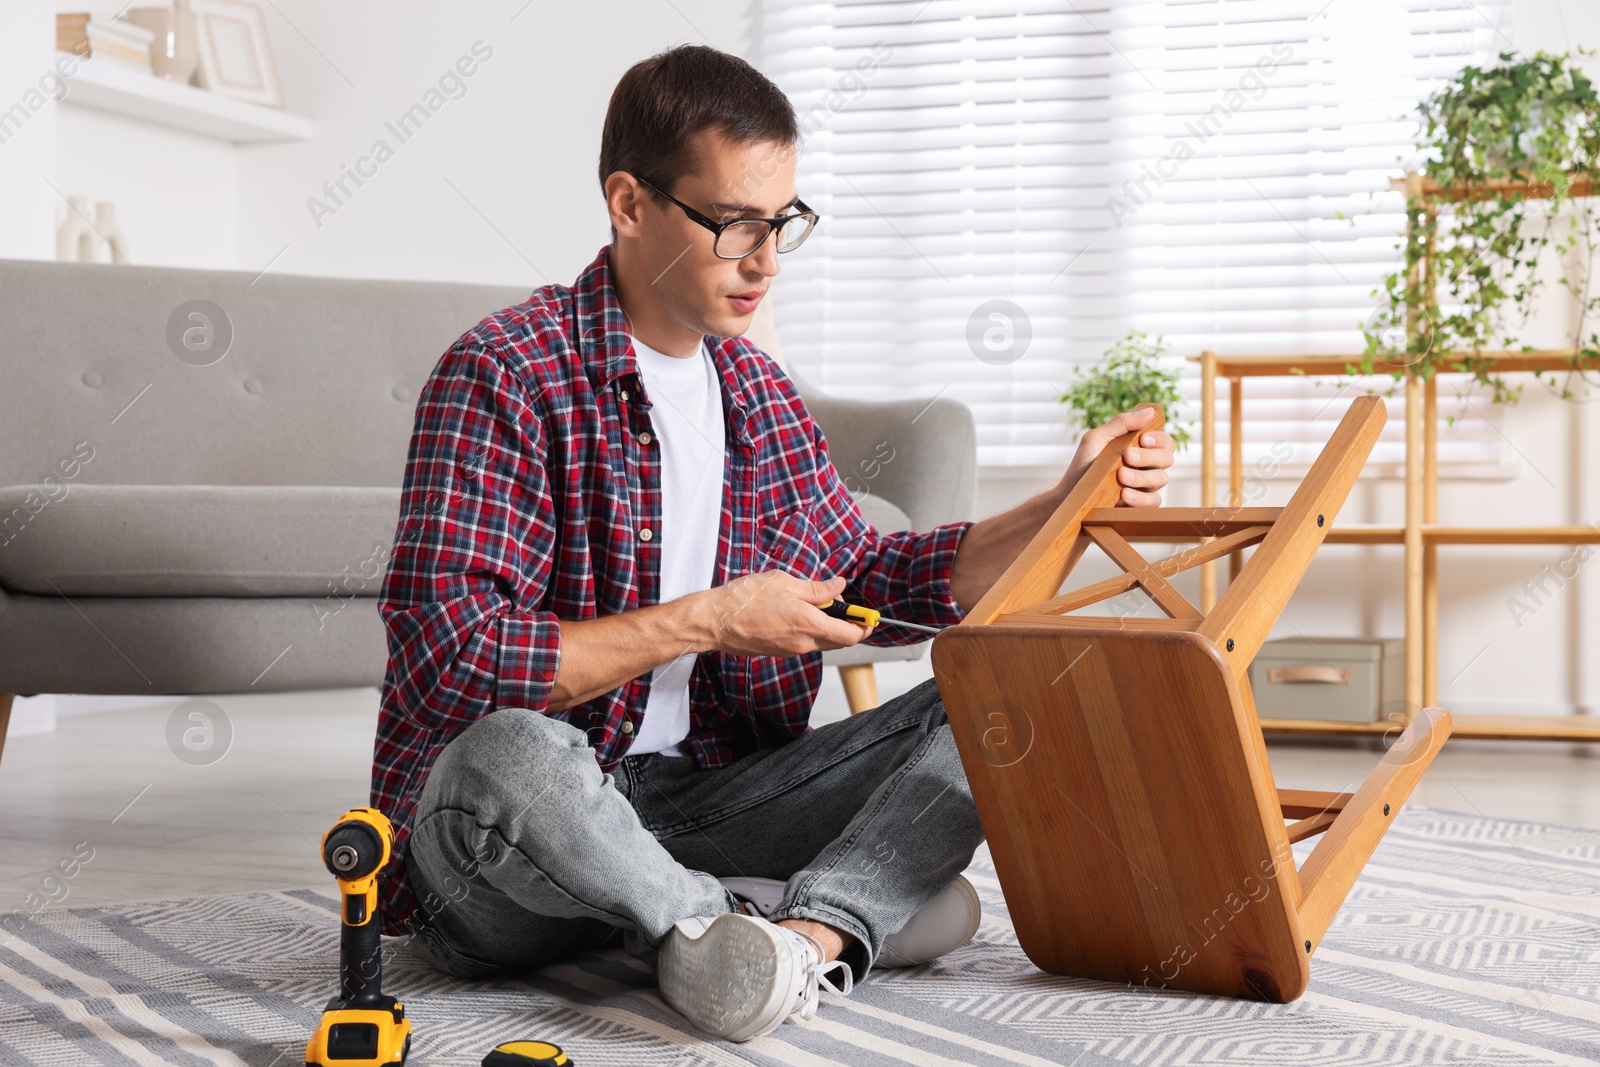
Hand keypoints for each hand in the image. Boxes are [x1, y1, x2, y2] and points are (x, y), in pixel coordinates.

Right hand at [693, 573, 872, 656]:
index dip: (864, 626)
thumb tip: (839, 586)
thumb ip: (817, 589)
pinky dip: (809, 628)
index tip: (869, 616)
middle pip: (839, 640)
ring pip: (821, 640)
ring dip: (826, 624)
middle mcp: (803, 643)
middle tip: (839, 601)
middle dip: (847, 623)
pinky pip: (804, 641)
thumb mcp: (785, 583)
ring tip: (812, 600)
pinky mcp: (779, 651)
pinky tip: (795, 610)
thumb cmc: (745, 598)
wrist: (715, 621)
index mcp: (809, 625)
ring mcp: (790, 650)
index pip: (850, 635)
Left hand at [1058, 404, 1173, 506]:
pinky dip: (1140, 498)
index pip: (1165, 441)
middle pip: (1166, 459)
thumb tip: (1150, 411)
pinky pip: (1153, 502)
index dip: (1159, 439)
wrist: (1070, 494)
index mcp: (1141, 448)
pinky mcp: (1141, 505)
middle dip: (1148, 456)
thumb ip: (1121, 424)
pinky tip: (1124, 494)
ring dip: (1141, 476)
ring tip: (1120, 476)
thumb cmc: (1084, 463)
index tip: (1143, 438)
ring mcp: (1146, 486)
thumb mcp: (1097, 438)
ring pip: (1161, 479)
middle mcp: (1148, 466)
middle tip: (1127, 456)